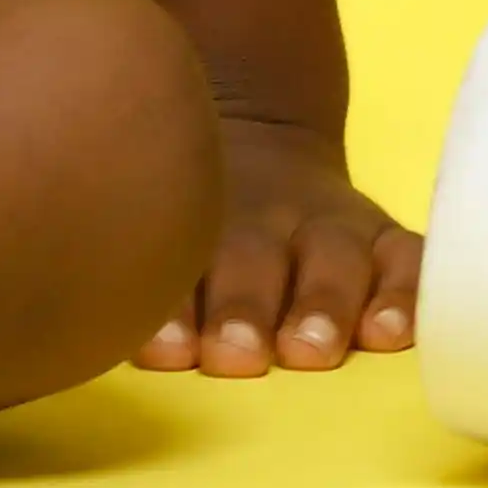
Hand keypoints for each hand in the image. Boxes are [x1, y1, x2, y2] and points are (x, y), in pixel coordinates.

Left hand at [134, 109, 415, 375]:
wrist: (259, 133)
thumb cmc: (193, 220)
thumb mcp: (157, 228)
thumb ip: (137, 282)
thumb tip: (83, 340)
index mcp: (197, 223)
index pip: (181, 268)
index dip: (174, 312)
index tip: (170, 352)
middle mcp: (264, 221)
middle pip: (253, 262)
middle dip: (244, 310)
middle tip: (236, 355)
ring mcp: (329, 226)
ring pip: (329, 259)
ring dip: (320, 305)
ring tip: (312, 350)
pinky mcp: (383, 237)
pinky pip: (405, 260)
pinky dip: (404, 293)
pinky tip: (395, 332)